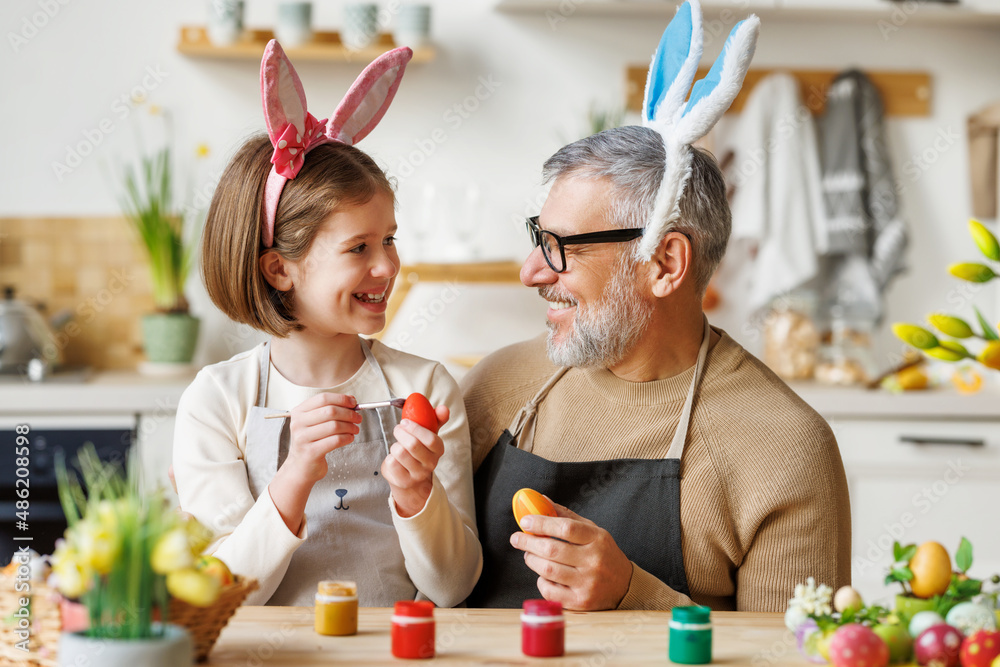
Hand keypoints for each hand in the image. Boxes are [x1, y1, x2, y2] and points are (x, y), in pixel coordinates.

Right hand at [283, 393, 361, 483]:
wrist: (301, 466)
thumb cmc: (312, 442)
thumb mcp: (316, 422)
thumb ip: (331, 408)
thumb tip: (351, 399)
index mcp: (299, 412)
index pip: (323, 398)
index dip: (341, 399)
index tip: (353, 403)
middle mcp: (298, 423)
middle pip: (330, 411)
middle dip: (349, 414)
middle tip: (358, 418)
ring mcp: (303, 438)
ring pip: (335, 426)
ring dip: (350, 426)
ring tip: (355, 429)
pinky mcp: (311, 452)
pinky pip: (335, 440)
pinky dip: (347, 438)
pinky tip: (350, 438)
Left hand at [382, 405, 449, 517]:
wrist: (410, 476)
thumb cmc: (419, 450)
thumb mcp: (428, 434)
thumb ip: (435, 419)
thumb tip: (443, 408)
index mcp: (438, 450)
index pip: (431, 439)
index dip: (415, 428)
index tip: (405, 421)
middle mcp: (431, 464)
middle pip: (413, 445)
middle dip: (401, 433)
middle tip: (398, 429)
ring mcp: (418, 474)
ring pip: (400, 453)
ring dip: (394, 446)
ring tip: (397, 446)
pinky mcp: (404, 481)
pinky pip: (392, 463)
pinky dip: (389, 458)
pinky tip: (394, 459)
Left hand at [510, 501, 633, 610]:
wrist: (624, 586)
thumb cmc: (602, 553)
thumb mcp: (592, 531)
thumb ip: (567, 516)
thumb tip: (541, 500)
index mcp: (598, 539)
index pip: (566, 528)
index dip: (542, 523)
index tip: (525, 521)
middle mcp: (594, 561)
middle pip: (552, 549)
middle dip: (528, 542)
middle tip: (516, 538)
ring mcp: (587, 584)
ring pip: (548, 570)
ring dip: (531, 560)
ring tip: (529, 554)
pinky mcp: (580, 602)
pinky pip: (550, 591)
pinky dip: (541, 581)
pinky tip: (543, 575)